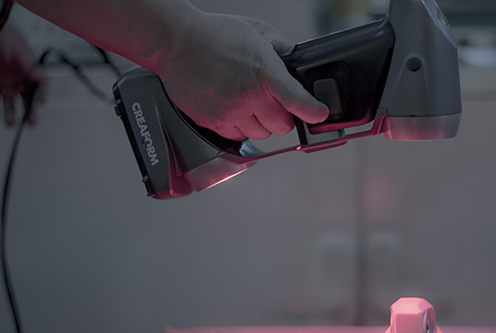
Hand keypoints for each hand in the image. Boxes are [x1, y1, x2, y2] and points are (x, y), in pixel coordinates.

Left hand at [0, 23, 45, 126]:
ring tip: (10, 123)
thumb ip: (29, 62)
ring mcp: (3, 80)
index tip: (41, 103)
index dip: (42, 94)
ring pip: (9, 101)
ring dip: (10, 113)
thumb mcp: (17, 47)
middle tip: (31, 121)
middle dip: (30, 110)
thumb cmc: (0, 33)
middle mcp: (17, 76)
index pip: (40, 84)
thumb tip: (42, 76)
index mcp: (28, 67)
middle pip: (27, 97)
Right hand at [153, 12, 328, 140]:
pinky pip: (237, 137)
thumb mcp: (257, 32)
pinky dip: (240, 128)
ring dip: (261, 124)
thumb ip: (281, 48)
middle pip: (281, 125)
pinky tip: (234, 110)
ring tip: (250, 105)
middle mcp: (250, 96)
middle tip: (274, 104)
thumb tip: (295, 58)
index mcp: (265, 72)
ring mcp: (230, 111)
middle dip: (282, 116)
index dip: (313, 111)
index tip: (319, 114)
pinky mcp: (212, 122)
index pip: (298, 100)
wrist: (176, 42)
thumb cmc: (214, 34)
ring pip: (260, 135)